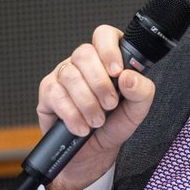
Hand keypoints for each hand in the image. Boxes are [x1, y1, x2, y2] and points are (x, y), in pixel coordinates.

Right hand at [37, 25, 156, 189]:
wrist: (92, 153)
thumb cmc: (114, 125)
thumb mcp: (136, 111)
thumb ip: (141, 92)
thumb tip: (128, 77)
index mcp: (107, 59)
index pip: (104, 35)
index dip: (109, 49)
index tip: (117, 72)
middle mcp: (83, 63)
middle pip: (84, 53)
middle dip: (100, 83)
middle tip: (110, 105)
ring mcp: (63, 75)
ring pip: (70, 75)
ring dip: (87, 103)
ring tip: (97, 121)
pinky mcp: (48, 92)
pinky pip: (56, 95)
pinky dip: (72, 115)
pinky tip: (81, 127)